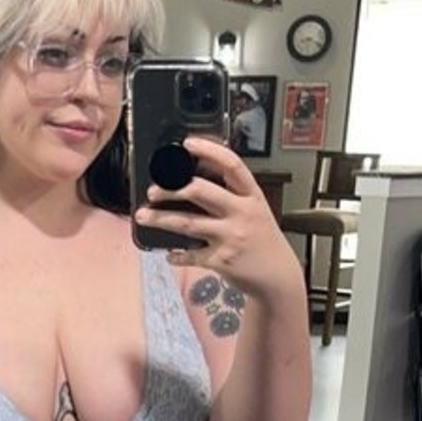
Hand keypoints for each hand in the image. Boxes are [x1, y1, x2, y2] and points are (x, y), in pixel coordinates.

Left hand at [136, 138, 303, 304]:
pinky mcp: (221, 260)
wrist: (278, 277)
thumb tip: (196, 181)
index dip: (209, 151)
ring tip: (143, 216)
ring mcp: (230, 237)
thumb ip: (233, 197)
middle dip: (171, 188)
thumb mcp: (256, 211)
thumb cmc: (263, 241)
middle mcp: (241, 213)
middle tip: (153, 191)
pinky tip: (169, 255)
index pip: (231, 165)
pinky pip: (190, 255)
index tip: (187, 144)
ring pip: (187, 223)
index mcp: (251, 196)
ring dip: (160, 219)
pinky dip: (176, 256)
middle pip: (201, 191)